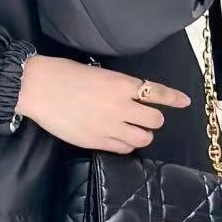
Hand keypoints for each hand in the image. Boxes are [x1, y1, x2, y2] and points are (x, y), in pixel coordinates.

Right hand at [14, 55, 190, 151]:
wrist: (37, 88)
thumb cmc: (62, 73)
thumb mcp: (97, 72)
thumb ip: (118, 86)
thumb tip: (130, 95)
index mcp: (121, 84)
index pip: (157, 93)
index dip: (174, 98)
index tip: (185, 101)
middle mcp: (120, 106)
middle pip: (155, 120)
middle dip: (152, 119)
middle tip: (142, 117)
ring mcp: (109, 126)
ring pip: (143, 139)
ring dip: (141, 134)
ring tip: (130, 129)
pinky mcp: (96, 141)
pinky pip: (123, 149)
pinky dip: (125, 144)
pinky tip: (117, 138)